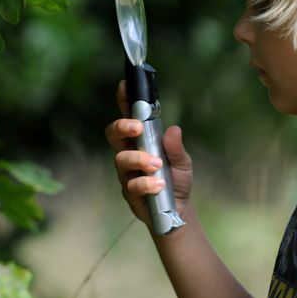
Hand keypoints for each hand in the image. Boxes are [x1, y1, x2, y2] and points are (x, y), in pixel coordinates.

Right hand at [104, 80, 193, 227]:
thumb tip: (173, 130)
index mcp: (141, 140)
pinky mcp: (129, 191)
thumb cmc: (176, 181)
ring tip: (157, 166)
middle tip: (137, 127)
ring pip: (120, 158)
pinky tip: (158, 186)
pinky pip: (131, 184)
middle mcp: (129, 152)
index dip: (124, 100)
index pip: (129, 116)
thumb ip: (176, 147)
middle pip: (113, 133)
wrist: (177, 211)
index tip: (125, 86)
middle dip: (122, 127)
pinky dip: (146, 183)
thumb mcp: (183, 162)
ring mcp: (126, 172)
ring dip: (138, 159)